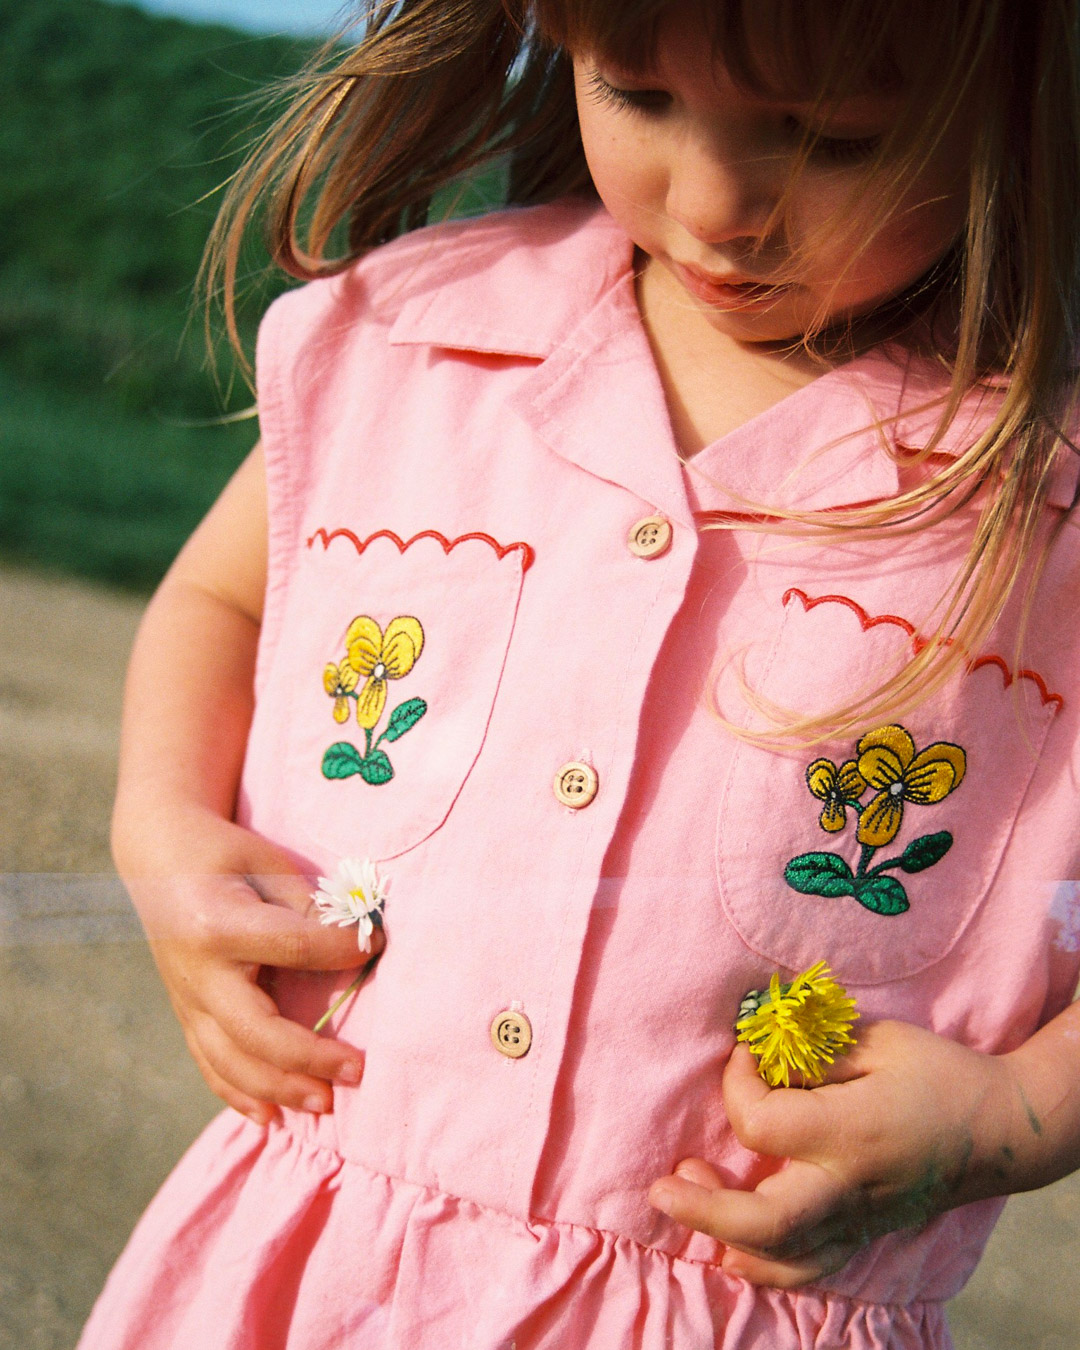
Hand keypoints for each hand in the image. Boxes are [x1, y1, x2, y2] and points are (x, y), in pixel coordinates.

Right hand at [118, 808, 381, 1125]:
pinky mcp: (185, 1012)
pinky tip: (271, 1115)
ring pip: (229, 1060)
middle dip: (308, 1058)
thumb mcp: (268, 863)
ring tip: (326, 1104)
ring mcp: (186, 998)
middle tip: (358, 1072)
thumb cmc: (226, 855)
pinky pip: (209, 1063)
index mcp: (218, 923)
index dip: (341, 949)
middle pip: (254, 1030)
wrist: (158, 855)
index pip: (293, 947)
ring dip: (279, 1088)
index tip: (378, 943)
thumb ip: (308, 908)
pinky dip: (238, 1094)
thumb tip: (360, 943)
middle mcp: (196, 971)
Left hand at [648, 1020, 1017, 1287]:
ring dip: (724, 1235)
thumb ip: (815, 1052)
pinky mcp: (864, 1234)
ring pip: (781, 1259)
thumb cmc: (937, 1073)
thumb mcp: (877, 1040)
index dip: (737, 1083)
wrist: (999, 1130)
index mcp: (850, 1133)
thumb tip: (761, 1056)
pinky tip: (732, 1242)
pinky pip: (807, 1267)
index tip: (744, 1051)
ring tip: (685, 1195)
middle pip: (764, 1223)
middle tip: (662, 1184)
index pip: (762, 1125)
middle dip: (704, 1207)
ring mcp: (857, 1220)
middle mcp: (848, 1188)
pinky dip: (763, 1263)